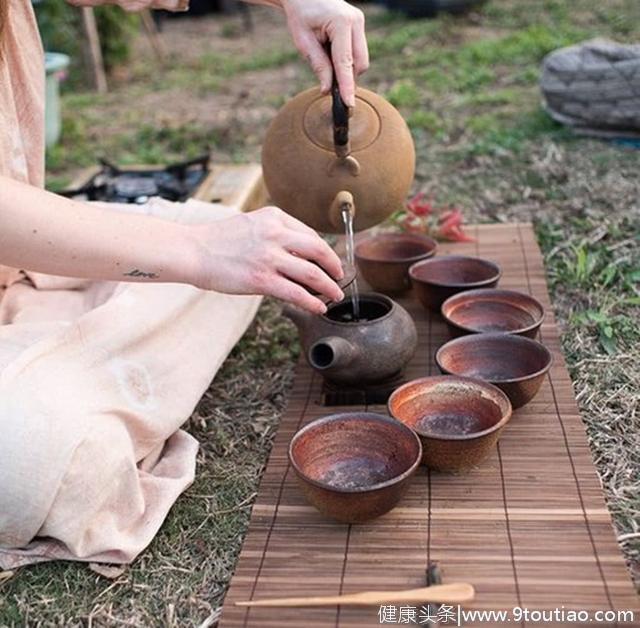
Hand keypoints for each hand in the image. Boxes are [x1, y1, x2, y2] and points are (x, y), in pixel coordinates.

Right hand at [189, 206, 344, 313]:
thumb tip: (301, 253)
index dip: (324, 251)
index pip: (310, 235)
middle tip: (340, 277)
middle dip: (335, 267)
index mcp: (274, 217)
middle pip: (319, 251)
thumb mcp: (251, 224)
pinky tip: (318, 308)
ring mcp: (269, 257)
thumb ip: (275, 233)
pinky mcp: (261, 280)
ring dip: (329, 287)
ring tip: (335, 296)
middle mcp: (275, 234)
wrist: (192, 251)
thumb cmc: (219, 241)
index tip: (330, 262)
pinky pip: (296, 293)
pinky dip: (312, 302)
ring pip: (313, 274)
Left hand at [281, 0, 368, 106]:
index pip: (345, 62)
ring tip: (326, 54)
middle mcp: (356, 21)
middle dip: (346, 76)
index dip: (346, 86)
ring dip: (345, 67)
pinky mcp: (359, 26)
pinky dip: (346, 60)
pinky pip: (358, 53)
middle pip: (359, 64)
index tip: (349, 104)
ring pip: (361, 60)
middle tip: (326, 76)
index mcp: (341, 22)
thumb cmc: (301, 15)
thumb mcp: (304, 42)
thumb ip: (318, 65)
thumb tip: (328, 90)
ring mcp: (360, 22)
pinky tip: (332, 50)